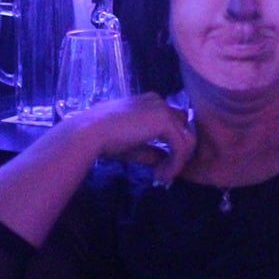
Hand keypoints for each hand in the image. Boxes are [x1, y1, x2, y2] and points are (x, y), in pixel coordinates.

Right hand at [60, 92, 196, 183]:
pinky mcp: (166, 121)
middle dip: (180, 151)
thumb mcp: (134, 146)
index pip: (173, 123)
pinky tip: (161, 175)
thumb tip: (166, 162)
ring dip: (178, 161)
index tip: (161, 166)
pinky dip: (175, 164)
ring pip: (186, 138)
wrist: (91, 133)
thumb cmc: (106, 139)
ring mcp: (164, 109)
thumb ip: (152, 151)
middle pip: (184, 128)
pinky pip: (180, 147)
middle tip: (165, 172)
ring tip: (162, 177)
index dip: (172, 144)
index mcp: (150, 102)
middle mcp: (159, 101)